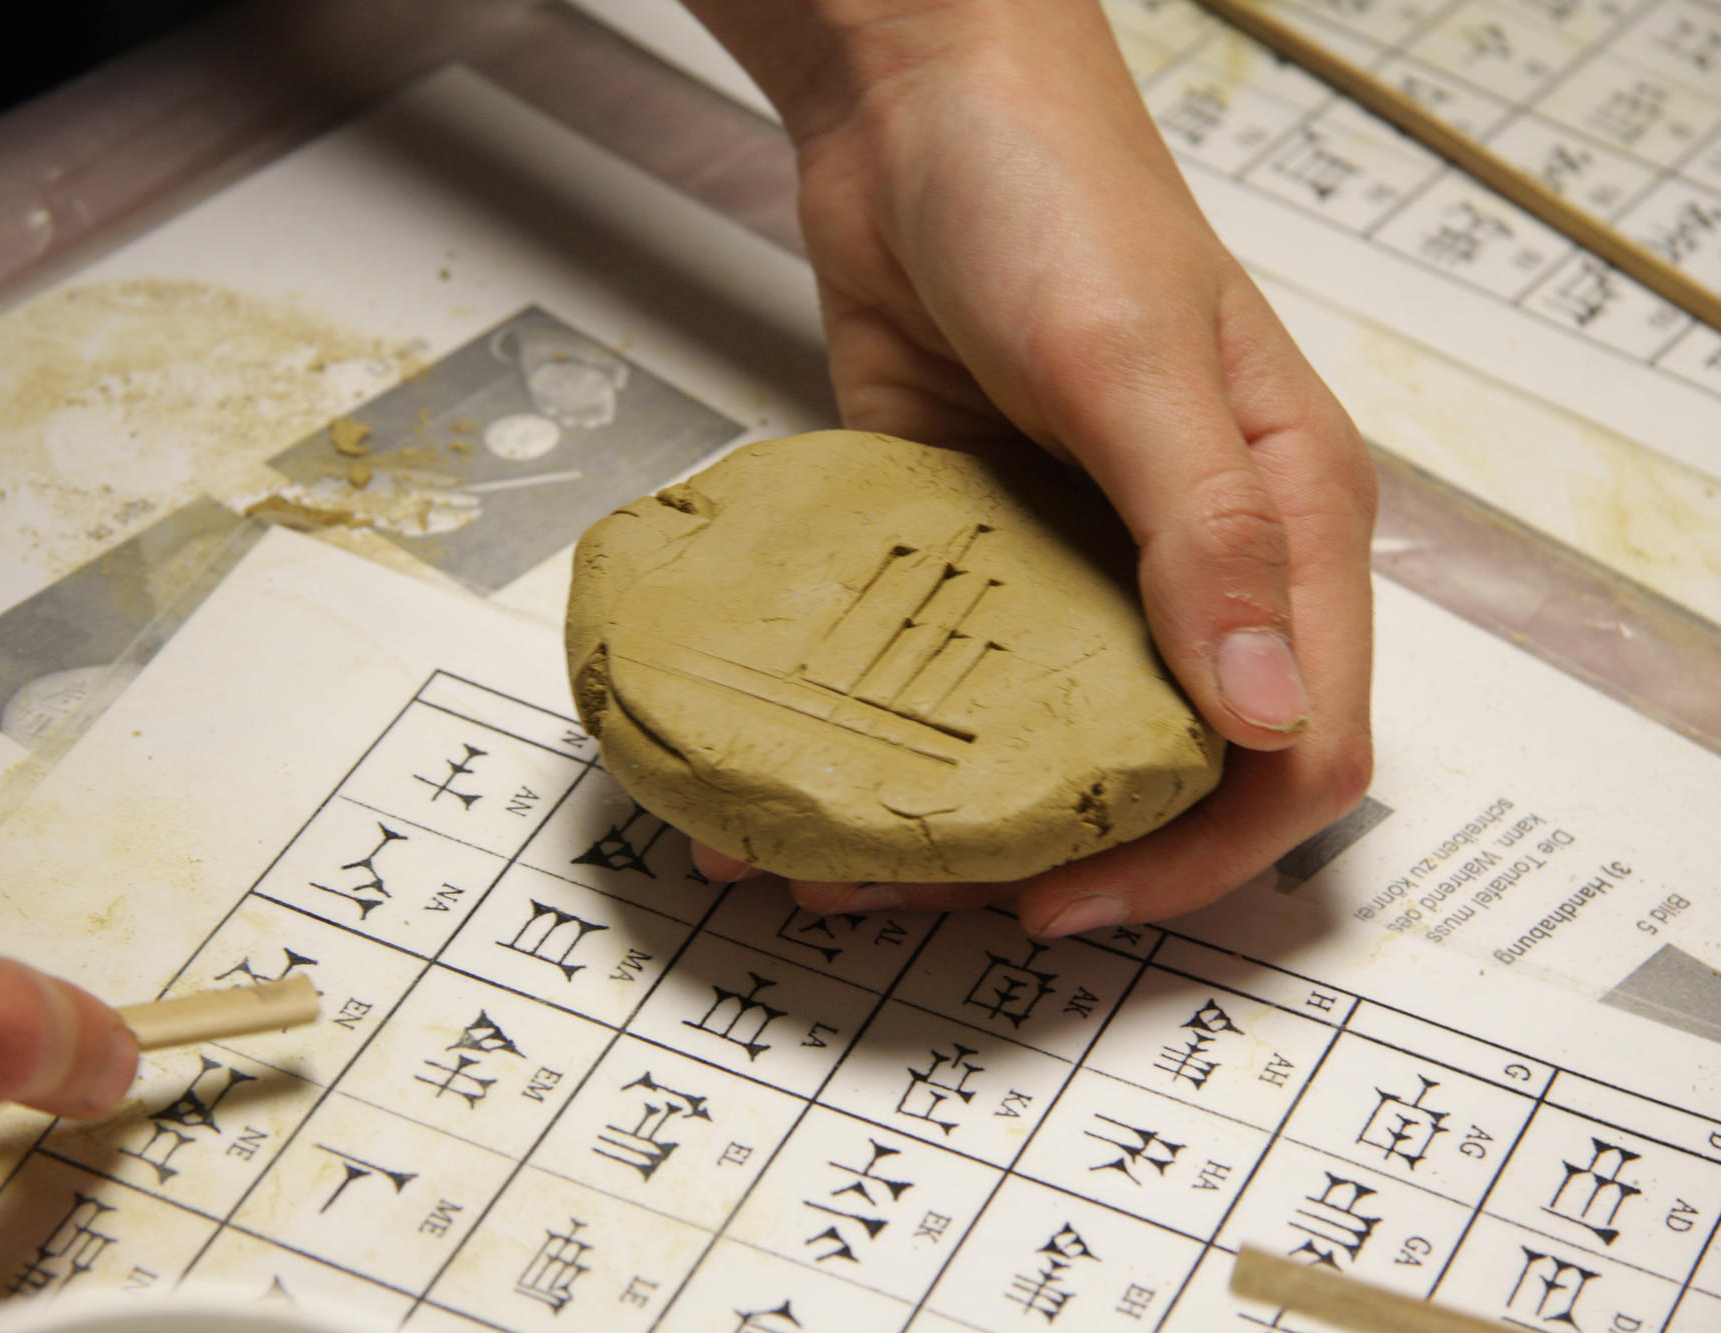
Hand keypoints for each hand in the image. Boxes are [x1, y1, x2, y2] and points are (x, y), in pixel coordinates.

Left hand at [681, 0, 1374, 932]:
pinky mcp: (970, 546)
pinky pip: (937, 672)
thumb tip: (1271, 715)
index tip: (1073, 900)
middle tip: (921, 898)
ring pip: (1033, 739)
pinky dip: (879, 733)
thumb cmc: (1056, 191)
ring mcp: (1073, 561)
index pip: (1296, 752)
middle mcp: (1187, 564)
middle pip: (1154, 769)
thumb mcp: (1137, 361)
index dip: (1202, 852)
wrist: (912, 109)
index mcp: (1283, 529)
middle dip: (1050, 856)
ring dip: (944, 815)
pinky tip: (796, 768)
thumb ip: (1207, 537)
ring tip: (825, 863)